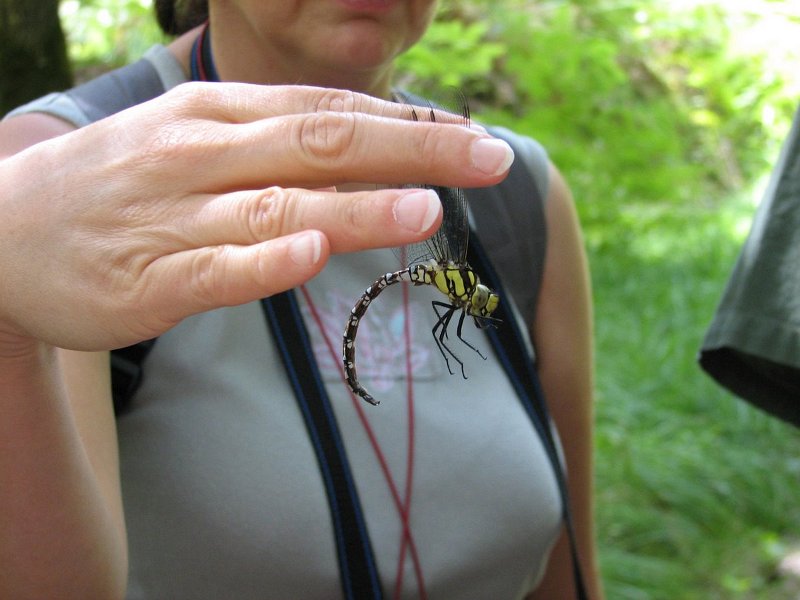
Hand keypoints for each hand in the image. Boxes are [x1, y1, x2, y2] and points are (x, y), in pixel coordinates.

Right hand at [0, 83, 513, 350]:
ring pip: (278, 205)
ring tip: (427, 209)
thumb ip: (275, 144)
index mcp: (219, 115)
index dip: (407, 124)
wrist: (7, 228)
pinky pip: (216, 268)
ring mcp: (175, 215)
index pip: (328, 111)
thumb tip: (367, 149)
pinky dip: (265, 260)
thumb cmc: (121, 182)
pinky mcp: (149, 278)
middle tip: (490, 159)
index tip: (474, 139)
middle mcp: (203, 154)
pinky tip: (312, 254)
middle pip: (321, 144)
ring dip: (356, 208)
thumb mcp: (195, 138)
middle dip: (413, 151)